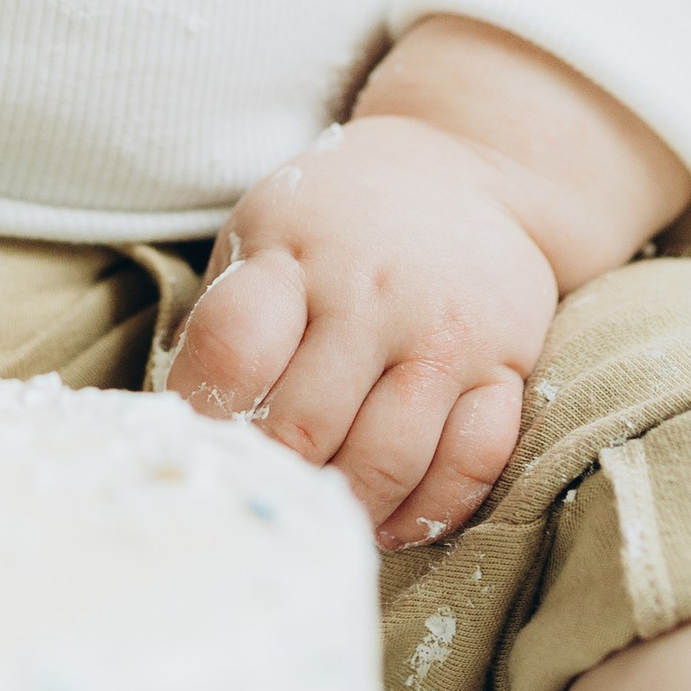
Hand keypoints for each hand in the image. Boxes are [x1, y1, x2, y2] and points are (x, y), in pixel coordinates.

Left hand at [166, 113, 556, 549]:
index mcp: (294, 253)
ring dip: (349, 508)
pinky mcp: (505, 366)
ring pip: (389, 458)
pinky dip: (431, 510)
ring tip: (323, 519)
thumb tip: (185, 426)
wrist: (465, 166)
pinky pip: (472, 462)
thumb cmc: (336, 218)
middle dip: (274, 477)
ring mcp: (444, 335)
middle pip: (305, 424)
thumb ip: (230, 319)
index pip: (235, 348)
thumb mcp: (265, 232)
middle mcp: (372, 295)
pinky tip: (395, 524)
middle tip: (259, 499)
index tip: (196, 443)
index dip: (203, 412)